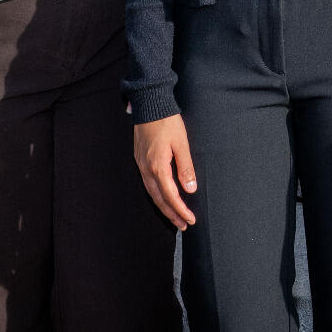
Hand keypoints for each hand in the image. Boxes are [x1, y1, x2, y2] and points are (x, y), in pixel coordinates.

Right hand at [134, 115, 198, 229]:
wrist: (149, 106)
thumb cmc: (167, 122)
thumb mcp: (181, 143)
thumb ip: (186, 167)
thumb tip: (191, 189)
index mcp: (158, 166)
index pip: (170, 196)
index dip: (180, 210)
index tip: (190, 220)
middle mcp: (146, 169)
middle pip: (159, 199)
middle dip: (172, 214)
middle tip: (184, 225)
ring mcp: (141, 166)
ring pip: (152, 193)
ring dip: (164, 207)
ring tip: (176, 217)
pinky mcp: (140, 161)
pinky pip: (148, 185)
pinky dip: (157, 196)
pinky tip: (164, 198)